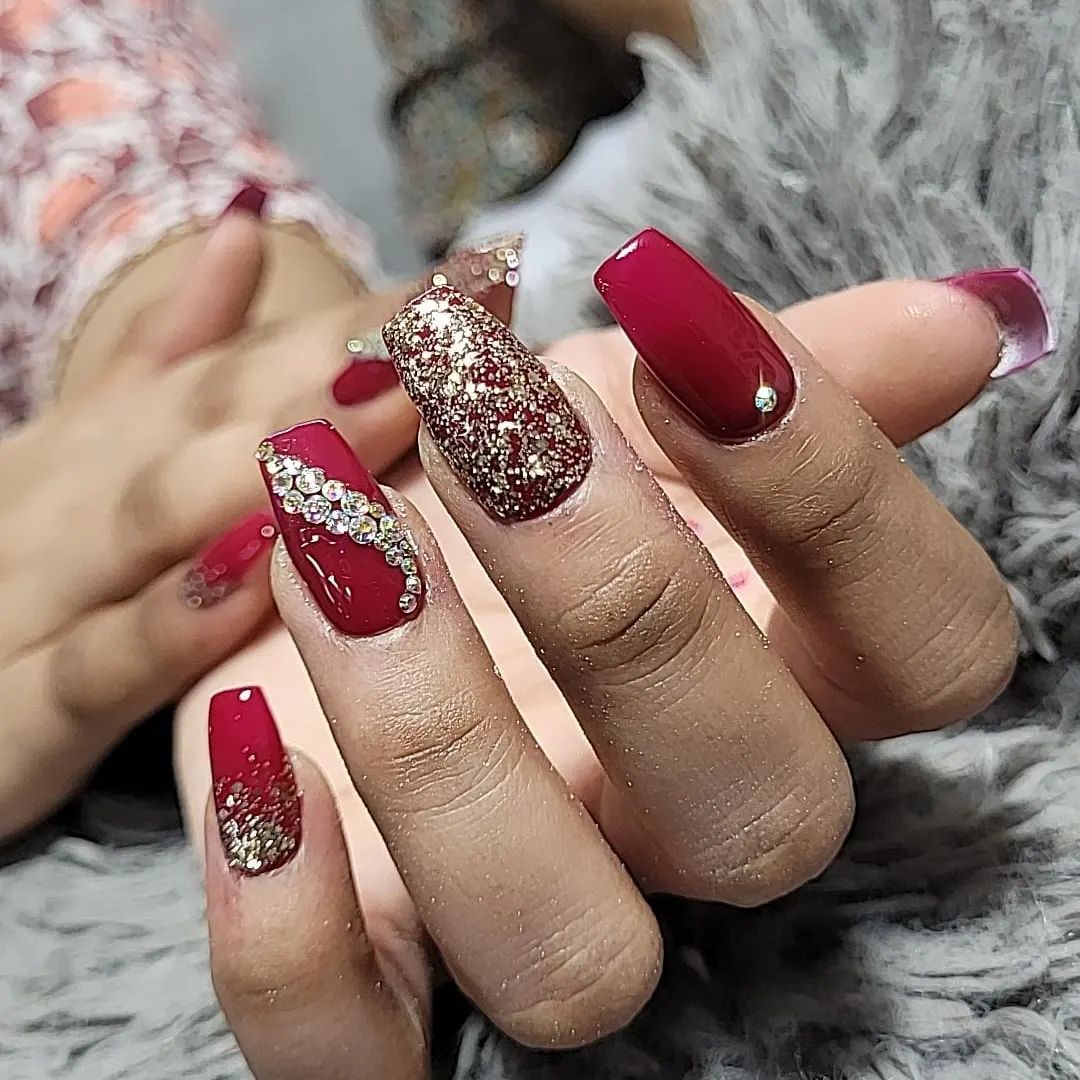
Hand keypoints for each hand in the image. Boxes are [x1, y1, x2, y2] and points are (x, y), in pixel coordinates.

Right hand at [0, 219, 524, 837]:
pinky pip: (94, 664)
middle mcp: (92, 488)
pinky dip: (169, 623)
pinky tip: (255, 580)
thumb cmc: (33, 561)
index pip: (269, 356)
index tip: (488, 274)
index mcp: (125, 433)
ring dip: (275, 458)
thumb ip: (177, 346)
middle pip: (228, 412)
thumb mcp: (97, 444)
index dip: (377, 316)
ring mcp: (47, 587)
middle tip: (465, 320)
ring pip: (164, 512)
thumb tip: (247, 222)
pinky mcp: (14, 708)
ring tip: (388, 409)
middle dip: (351, 364)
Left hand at [193, 233, 1046, 1074]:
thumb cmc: (507, 481)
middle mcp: (675, 824)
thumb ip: (778, 381)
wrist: (333, 556)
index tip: (674, 318)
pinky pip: (348, 1054)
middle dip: (625, 600)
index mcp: (781, 684)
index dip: (831, 488)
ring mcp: (528, 912)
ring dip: (438, 732)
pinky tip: (249, 728)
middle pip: (761, 814)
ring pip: (564, 952)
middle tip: (491, 418)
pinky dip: (286, 931)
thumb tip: (960, 321)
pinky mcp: (363, 969)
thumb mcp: (624, 409)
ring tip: (330, 530)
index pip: (930, 653)